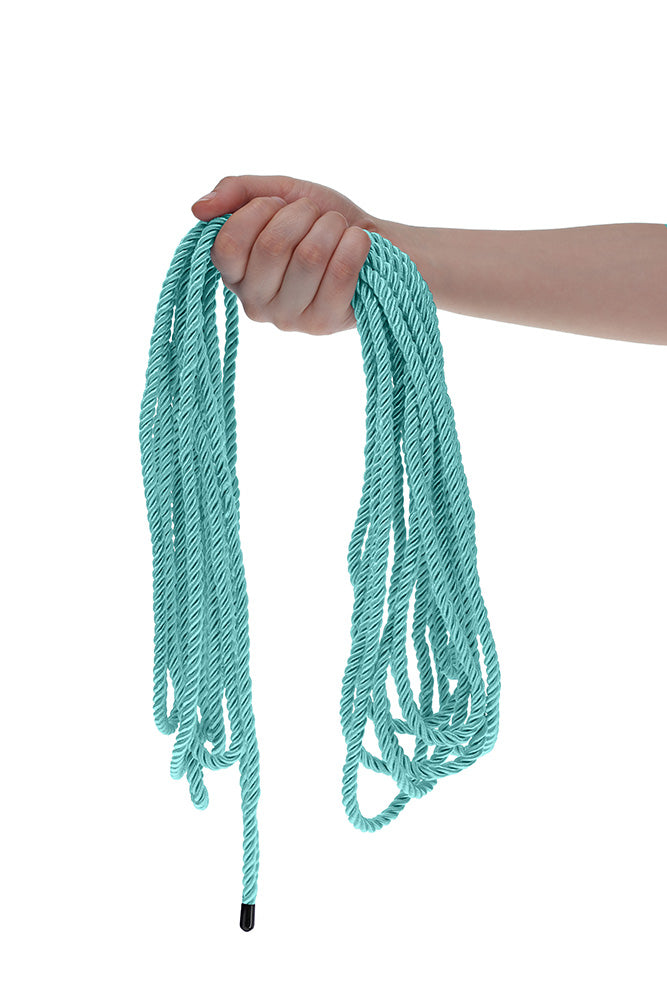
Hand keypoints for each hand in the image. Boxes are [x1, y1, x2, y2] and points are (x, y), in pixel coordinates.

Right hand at [191, 174, 375, 334]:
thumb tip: (198, 208)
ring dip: (330, 226)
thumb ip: (237, 193)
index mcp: (236, 274)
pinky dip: (354, 244)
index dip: (259, 211)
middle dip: (301, 214)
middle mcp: (255, 304)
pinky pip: (339, 271)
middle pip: (271, 247)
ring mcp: (289, 318)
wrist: (374, 244)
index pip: (228, 245)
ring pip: (309, 256)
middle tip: (315, 215)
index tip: (279, 205)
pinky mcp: (323, 323)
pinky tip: (357, 241)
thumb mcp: (279, 194)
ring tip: (337, 228)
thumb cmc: (320, 221)